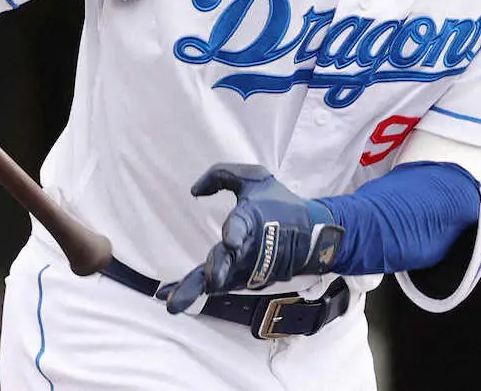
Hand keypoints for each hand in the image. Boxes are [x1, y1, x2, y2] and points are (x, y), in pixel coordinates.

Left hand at [160, 163, 343, 313]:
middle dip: (219, 271)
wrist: (312, 234)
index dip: (237, 232)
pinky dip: (193, 291)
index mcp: (253, 218)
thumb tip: (194, 191)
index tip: (231, 241)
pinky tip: (168, 296)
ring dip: (196, 290)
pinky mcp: (247, 281)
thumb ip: (220, 175)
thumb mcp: (253, 178)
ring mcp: (250, 268)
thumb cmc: (277, 202)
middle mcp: (251, 247)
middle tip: (209, 282)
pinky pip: (216, 287)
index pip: (244, 224)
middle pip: (231, 260)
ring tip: (172, 303)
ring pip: (220, 281)